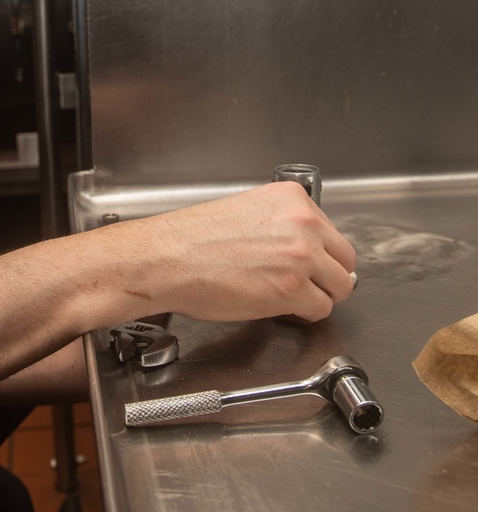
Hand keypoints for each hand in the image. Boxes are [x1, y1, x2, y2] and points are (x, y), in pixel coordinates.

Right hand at [98, 181, 355, 323]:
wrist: (166, 258)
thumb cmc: (192, 239)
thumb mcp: (246, 210)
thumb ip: (282, 223)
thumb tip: (306, 248)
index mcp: (291, 198)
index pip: (331, 231)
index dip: (317, 253)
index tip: (302, 262)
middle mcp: (303, 223)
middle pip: (345, 260)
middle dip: (326, 276)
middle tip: (300, 284)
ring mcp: (301, 256)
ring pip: (339, 288)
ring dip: (317, 296)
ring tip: (286, 296)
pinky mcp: (292, 290)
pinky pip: (320, 310)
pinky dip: (302, 314)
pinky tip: (276, 306)